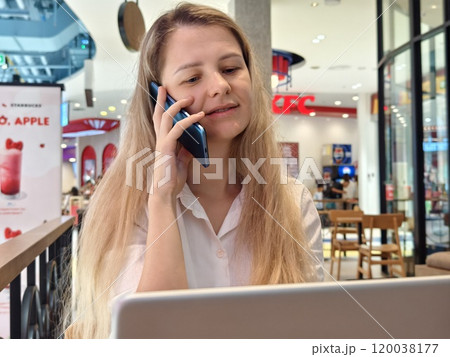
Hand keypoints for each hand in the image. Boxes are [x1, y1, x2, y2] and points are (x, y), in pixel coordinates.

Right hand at [150, 86, 204, 200]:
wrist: (166, 193)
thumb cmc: (172, 180)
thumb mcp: (182, 162)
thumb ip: (185, 151)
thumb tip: (194, 143)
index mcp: (162, 143)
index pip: (159, 121)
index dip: (160, 106)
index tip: (164, 94)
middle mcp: (159, 140)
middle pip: (157, 114)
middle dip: (162, 100)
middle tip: (166, 87)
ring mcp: (161, 143)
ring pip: (165, 117)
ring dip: (177, 105)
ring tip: (189, 98)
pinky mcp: (166, 148)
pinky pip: (177, 129)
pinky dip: (188, 121)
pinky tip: (198, 116)